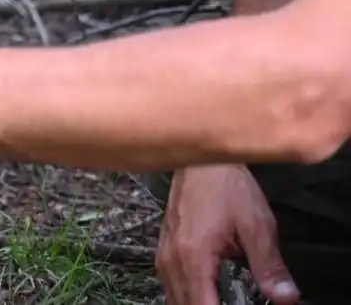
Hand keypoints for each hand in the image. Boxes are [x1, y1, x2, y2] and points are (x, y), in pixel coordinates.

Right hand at [155, 164, 299, 304]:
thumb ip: (269, 266)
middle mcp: (172, 259)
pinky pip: (169, 283)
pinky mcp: (163, 247)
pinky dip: (184, 295)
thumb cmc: (228, 188)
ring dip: (193, 304)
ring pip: (173, 296)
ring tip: (218, 301)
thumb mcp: (256, 225)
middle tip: (230, 303)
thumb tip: (287, 299)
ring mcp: (164, 253)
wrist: (200, 160)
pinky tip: (202, 294)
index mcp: (194, 257)